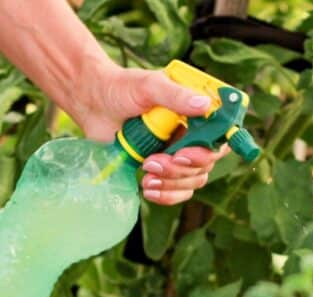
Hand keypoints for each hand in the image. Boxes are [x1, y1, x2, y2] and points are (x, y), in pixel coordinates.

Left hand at [72, 62, 227, 205]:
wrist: (92, 103)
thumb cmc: (121, 88)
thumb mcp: (149, 85)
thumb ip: (176, 95)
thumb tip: (204, 104)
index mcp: (196, 112)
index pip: (220, 137)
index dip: (208, 151)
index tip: (184, 155)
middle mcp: (193, 134)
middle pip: (206, 164)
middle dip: (180, 169)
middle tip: (152, 162)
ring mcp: (178, 154)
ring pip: (193, 180)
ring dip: (172, 183)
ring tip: (145, 174)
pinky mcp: (163, 170)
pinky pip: (178, 192)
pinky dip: (166, 195)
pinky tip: (148, 190)